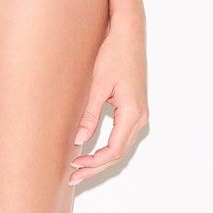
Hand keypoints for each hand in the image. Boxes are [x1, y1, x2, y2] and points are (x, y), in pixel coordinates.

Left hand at [68, 14, 148, 186]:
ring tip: (79, 168)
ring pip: (121, 146)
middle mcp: (140, 116)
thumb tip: (80, 140)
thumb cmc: (113, 55)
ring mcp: (139, 113)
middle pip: (118, 153)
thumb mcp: (98, 85)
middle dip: (95, 167)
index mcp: (132, 113)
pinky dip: (107, 147)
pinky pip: (122, 136)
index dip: (94, 163)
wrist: (128, 35)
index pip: (114, 150)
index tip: (74, 167)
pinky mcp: (134, 108)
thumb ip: (90, 114)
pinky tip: (91, 150)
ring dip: (101, 159)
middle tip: (73, 177)